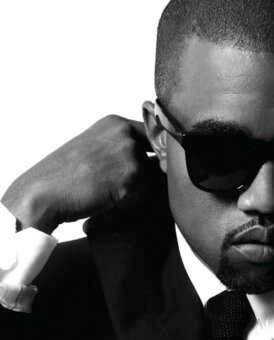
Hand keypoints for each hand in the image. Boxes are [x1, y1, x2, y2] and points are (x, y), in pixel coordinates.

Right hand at [1, 115, 152, 233]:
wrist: (42, 194)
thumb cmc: (63, 178)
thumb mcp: (95, 151)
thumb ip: (121, 150)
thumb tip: (157, 162)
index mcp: (115, 124)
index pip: (152, 139)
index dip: (154, 157)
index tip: (148, 170)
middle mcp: (125, 133)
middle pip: (152, 164)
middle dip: (136, 182)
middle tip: (105, 189)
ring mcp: (130, 152)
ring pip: (147, 183)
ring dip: (128, 196)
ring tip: (99, 198)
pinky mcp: (132, 174)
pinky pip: (140, 198)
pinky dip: (122, 207)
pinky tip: (99, 205)